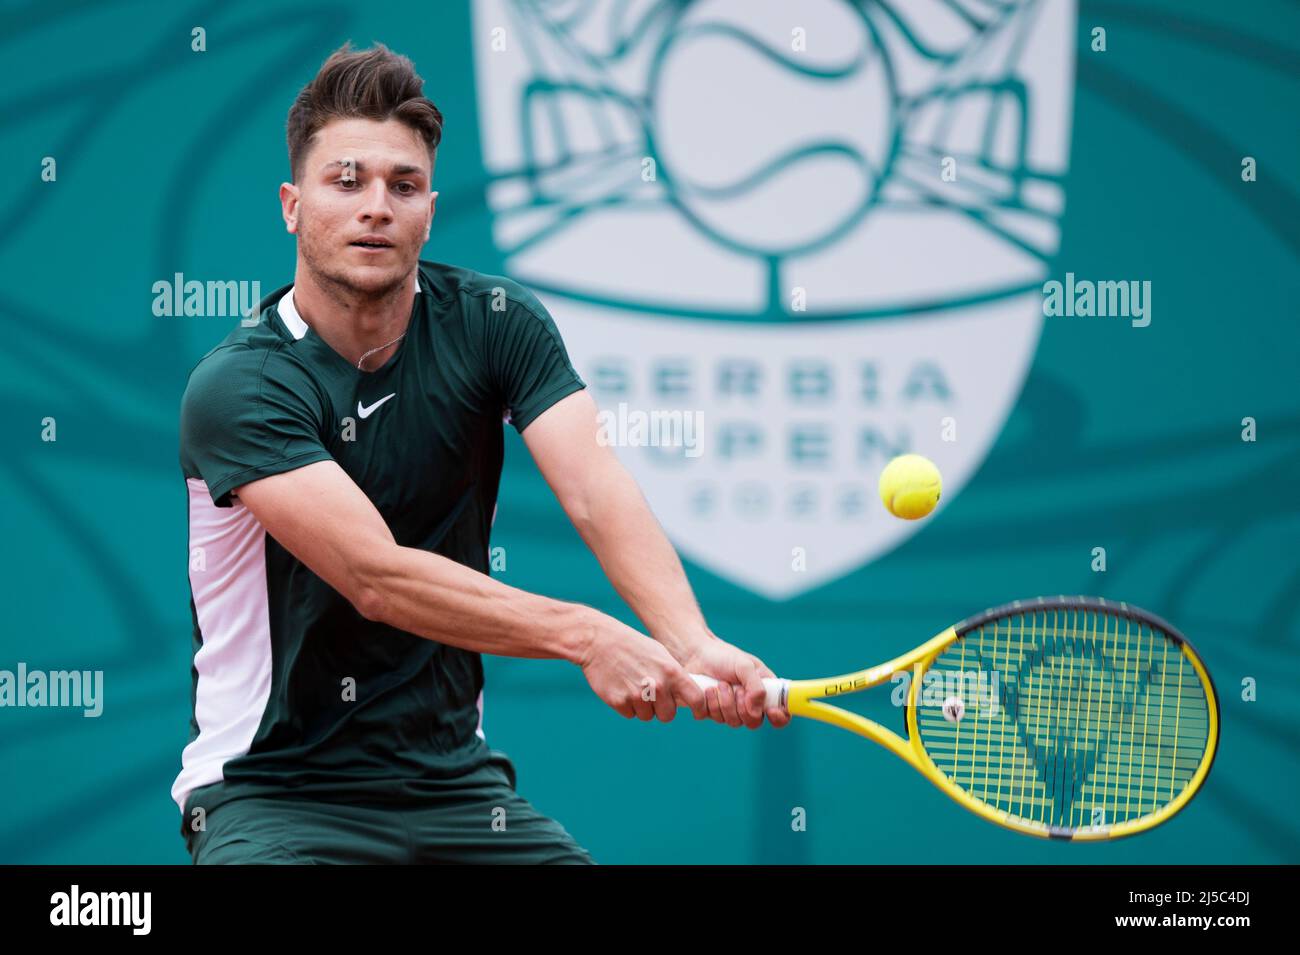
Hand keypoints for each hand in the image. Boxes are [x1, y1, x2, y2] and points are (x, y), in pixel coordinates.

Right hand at [578, 614, 706, 721]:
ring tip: (632, 684)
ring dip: (641, 706)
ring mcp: (637, 695)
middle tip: (651, 694)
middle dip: (661, 709)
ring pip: (647, 716)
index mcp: (672, 671)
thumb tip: (688, 695)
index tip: (696, 711)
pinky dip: (626, 705)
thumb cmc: (633, 646)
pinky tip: (621, 686)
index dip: (698, 708)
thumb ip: (675, 675)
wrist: (598, 641)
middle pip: (668, 715)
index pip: (696, 699)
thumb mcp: (660, 654)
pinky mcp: (619, 702)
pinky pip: (629, 714)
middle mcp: (657, 685)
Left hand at [677, 636, 790, 729]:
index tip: (771, 712)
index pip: (781, 713)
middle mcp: (750, 703)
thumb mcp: (745, 665)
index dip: (779, 718)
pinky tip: (708, 689)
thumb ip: (756, 687)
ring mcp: (731, 710)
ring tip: (719, 684)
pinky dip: (710, 703)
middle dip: (742, 707)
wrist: (695, 654)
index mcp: (764, 691)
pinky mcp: (712, 711)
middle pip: (754, 723)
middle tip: (735, 688)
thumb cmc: (723, 656)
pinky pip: (714, 718)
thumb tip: (757, 711)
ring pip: (733, 722)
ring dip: (725, 703)